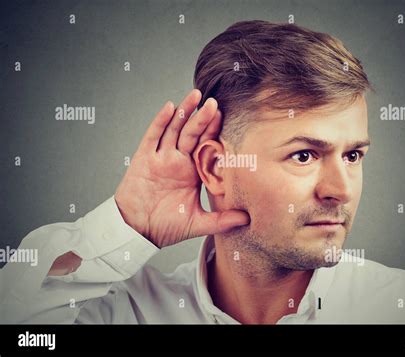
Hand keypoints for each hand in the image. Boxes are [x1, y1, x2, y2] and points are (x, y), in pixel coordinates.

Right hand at [114, 89, 249, 247]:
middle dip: (202, 118)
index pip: (205, 147)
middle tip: (214, 103)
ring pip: (173, 130)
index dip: (213, 132)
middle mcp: (178, 161)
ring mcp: (161, 158)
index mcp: (192, 172)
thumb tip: (248, 219)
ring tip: (195, 96)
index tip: (225, 118)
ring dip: (184, 113)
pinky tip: (169, 107)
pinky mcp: (144, 159)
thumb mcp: (197, 223)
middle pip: (191, 134)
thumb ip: (222, 220)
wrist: (138, 232)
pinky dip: (160, 122)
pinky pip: (152, 137)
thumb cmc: (166, 227)